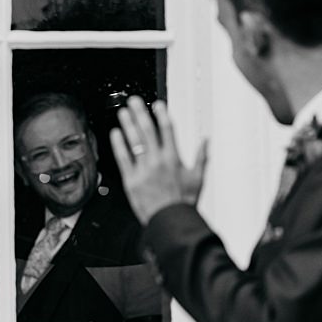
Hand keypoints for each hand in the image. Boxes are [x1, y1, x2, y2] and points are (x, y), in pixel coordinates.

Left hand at [109, 97, 208, 224]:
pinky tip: (115, 133)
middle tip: (134, 101)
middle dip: (140, 113)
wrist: (170, 221)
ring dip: (128, 124)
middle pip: (148, 131)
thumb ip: (201, 157)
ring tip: (123, 112)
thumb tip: (206, 141)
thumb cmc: (183, 202)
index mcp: (174, 159)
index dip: (161, 115)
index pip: (167, 130)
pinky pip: (123, 158)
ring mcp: (143, 169)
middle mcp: (158, 161)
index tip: (156, 104)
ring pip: (134, 141)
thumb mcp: (197, 179)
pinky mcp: (131, 179)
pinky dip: (119, 144)